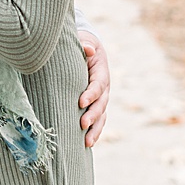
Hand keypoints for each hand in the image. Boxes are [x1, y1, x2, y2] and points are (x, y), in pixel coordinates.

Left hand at [77, 29, 109, 146]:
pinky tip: (86, 144)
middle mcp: (104, 87)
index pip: (97, 84)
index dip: (91, 93)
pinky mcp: (96, 104)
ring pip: (101, 116)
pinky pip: (98, 120)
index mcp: (101, 72)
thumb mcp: (84, 40)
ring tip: (86, 142)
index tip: (80, 102)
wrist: (88, 48)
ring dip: (95, 129)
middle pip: (101, 104)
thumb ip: (84, 44)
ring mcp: (101, 98)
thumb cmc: (82, 44)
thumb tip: (88, 48)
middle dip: (93, 115)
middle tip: (82, 124)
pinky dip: (94, 131)